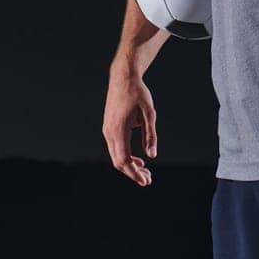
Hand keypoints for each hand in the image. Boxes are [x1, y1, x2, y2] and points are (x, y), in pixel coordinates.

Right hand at [102, 64, 157, 186]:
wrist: (122, 77)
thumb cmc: (137, 93)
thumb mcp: (149, 113)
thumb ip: (150, 135)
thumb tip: (151, 156)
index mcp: (119, 130)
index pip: (125, 160)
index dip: (134, 173)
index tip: (146, 181)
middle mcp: (109, 132)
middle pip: (118, 162)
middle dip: (133, 173)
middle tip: (148, 179)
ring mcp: (107, 130)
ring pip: (116, 156)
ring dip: (129, 165)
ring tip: (145, 170)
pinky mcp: (108, 127)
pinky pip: (115, 148)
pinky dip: (125, 156)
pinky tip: (138, 159)